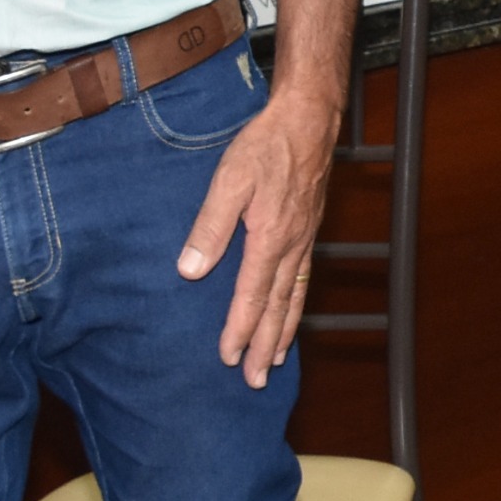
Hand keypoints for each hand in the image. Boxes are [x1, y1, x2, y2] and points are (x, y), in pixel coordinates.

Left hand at [176, 87, 339, 387]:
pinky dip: (297, 305)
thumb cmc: (266, 146)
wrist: (308, 119)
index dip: (239, 330)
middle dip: (265, 346)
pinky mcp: (309, 230)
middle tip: (256, 381)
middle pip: (277, 307)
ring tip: (276, 361)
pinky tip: (291, 312)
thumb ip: (210, 227)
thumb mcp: (229, 180)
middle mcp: (291, 247)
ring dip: (283, 332)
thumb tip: (191, 271)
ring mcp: (304, 240)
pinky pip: (304, 279)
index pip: (251, 295)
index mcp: (269, 238)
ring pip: (294, 298)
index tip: (229, 359)